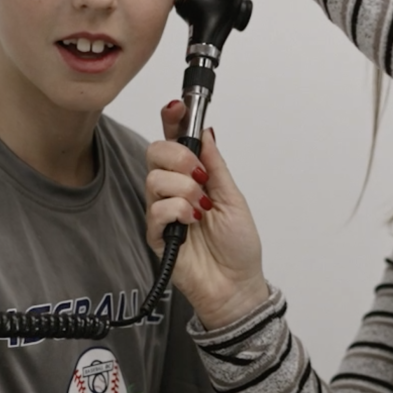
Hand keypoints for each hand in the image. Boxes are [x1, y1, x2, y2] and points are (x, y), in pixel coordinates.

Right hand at [147, 101, 270, 328]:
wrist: (235, 285)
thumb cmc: (238, 246)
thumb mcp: (233, 197)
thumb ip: (216, 165)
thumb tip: (206, 132)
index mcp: (194, 177)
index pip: (175, 141)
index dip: (172, 120)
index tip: (177, 107)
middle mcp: (174, 190)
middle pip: (155, 152)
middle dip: (179, 156)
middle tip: (200, 176)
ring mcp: (163, 211)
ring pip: (154, 178)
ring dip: (183, 189)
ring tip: (200, 208)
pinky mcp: (156, 234)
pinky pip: (155, 208)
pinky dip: (178, 211)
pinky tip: (192, 224)